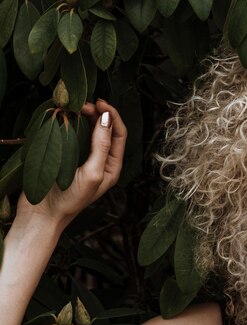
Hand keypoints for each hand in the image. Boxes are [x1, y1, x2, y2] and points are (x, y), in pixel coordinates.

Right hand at [15, 99, 126, 228]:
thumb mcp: (92, 173)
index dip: (112, 115)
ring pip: (89, 131)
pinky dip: (71, 124)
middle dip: (98, 113)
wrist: (42, 214)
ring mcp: (84, 158)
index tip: (100, 102)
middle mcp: (101, 161)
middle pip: (105, 129)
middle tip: (82, 103)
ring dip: (84, 117)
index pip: (119, 134)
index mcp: (112, 166)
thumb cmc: (70, 199)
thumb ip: (101, 146)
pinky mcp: (67, 158)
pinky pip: (73, 136)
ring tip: (74, 107)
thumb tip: (107, 119)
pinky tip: (64, 117)